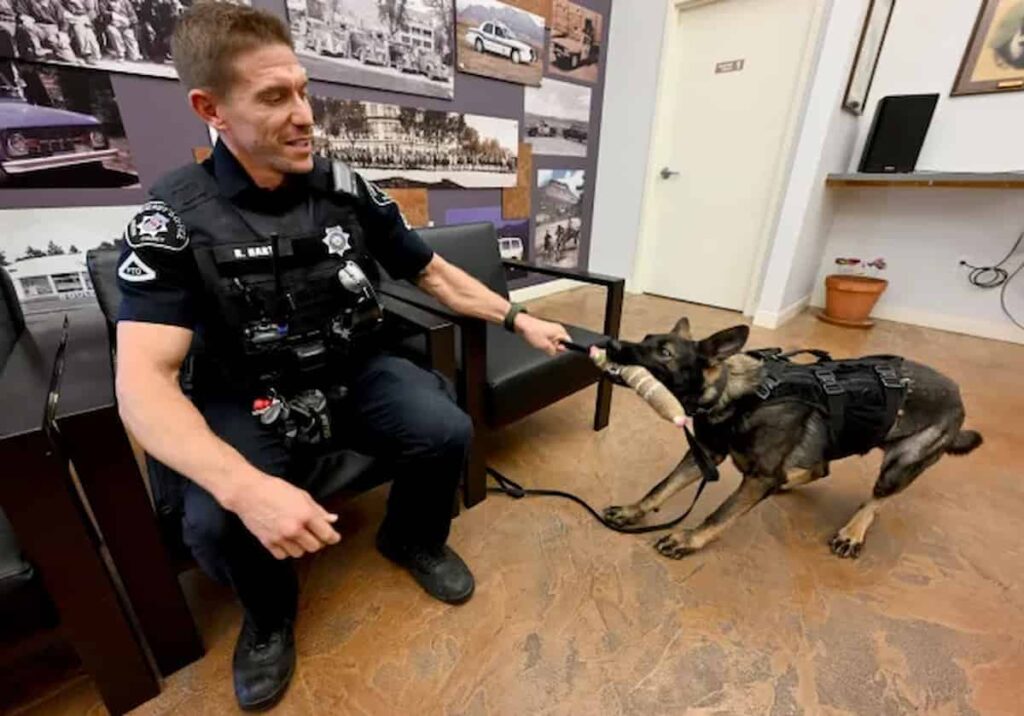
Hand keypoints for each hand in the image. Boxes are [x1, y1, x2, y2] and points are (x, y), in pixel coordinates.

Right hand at [227, 475, 341, 559]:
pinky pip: (283, 556)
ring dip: (301, 546)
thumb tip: (332, 519)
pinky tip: (285, 540)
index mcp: (306, 515)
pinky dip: (286, 550)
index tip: (334, 537)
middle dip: (317, 541)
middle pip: (315, 547)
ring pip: (299, 553)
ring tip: (297, 535)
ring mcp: (280, 538)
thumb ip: (318, 510)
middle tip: (314, 534)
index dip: (333, 537)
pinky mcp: (267, 543)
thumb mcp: (301, 495)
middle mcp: (294, 529)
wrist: (248, 493)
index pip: (327, 535)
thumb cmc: (275, 489)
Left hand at [515, 313, 570, 355]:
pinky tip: (539, 341)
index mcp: (560, 331)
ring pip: (554, 341)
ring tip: (541, 343)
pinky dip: (544, 342)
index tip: (556, 351)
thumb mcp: (545, 346)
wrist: (522, 324)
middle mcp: (558, 329)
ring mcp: (551, 328)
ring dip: (549, 345)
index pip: (569, 343)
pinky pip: (548, 338)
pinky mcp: (545, 329)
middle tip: (547, 347)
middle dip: (555, 347)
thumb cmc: (533, 332)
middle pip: (561, 342)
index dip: (563, 349)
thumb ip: (553, 351)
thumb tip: (556, 353)